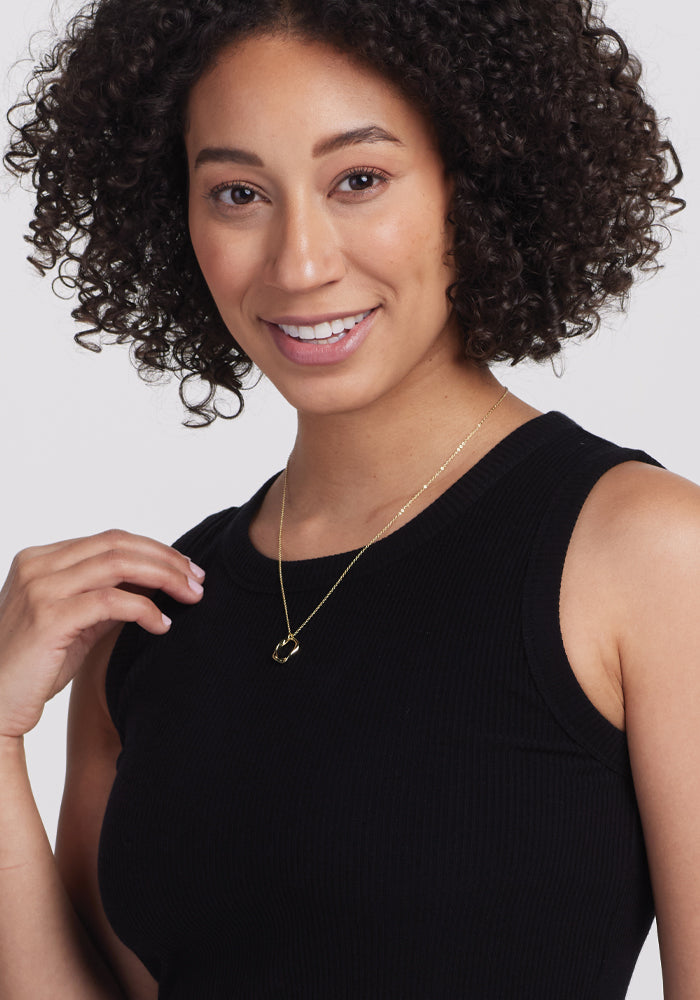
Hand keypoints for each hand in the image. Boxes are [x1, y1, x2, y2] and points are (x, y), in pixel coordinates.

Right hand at [0, 529, 204, 738]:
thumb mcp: (75, 620)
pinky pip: (111, 601)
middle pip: (119, 545)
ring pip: (118, 565)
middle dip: (166, 560)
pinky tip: (162, 625)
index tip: (187, 568)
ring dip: (164, 578)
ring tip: (191, 596)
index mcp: (41, 558)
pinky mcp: (49, 617)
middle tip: (198, 580)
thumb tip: (156, 581)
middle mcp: (38, 565)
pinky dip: (145, 609)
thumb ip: (107, 596)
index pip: (110, 539)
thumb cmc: (33, 666)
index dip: (155, 550)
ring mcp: (41, 588)